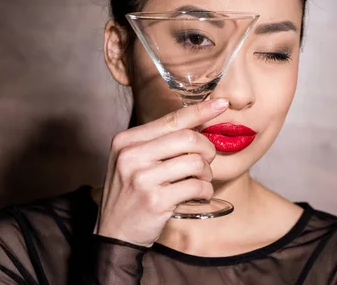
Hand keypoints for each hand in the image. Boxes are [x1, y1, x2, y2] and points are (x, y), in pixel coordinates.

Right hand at [93, 98, 228, 246]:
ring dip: (207, 174)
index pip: (171, 119)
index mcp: (126, 140)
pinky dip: (205, 191)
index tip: (222, 103)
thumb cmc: (131, 193)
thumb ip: (159, 142)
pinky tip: (198, 196)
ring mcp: (142, 178)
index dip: (200, 110)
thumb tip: (199, 121)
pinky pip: (196, 186)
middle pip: (188, 139)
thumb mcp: (134, 161)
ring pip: (196, 162)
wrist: (115, 233)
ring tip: (200, 181)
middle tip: (206, 162)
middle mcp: (131, 155)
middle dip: (207, 149)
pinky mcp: (155, 200)